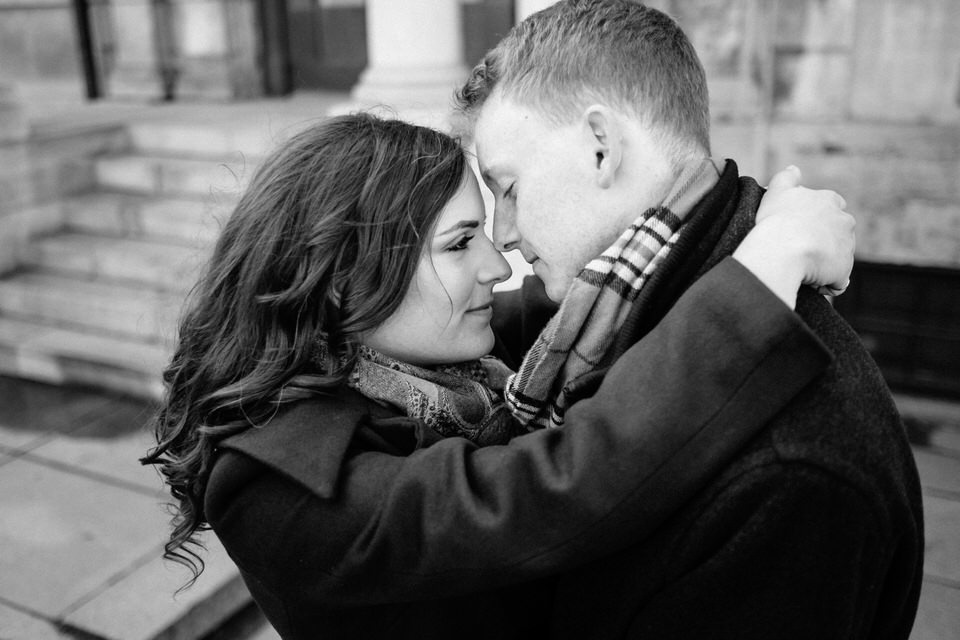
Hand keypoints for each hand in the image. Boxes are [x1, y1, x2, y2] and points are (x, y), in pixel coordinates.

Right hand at [733, 165, 854, 308]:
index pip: (831, 206)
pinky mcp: (844, 270)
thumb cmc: (776, 220)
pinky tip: (808, 284)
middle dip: (823, 242)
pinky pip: (836, 281)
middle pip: (837, 233)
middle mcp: (844, 221)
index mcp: (829, 201)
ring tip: (800, 269)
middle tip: (798, 250)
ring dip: (823, 263)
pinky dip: (825, 284)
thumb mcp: (777, 192)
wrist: (782, 250)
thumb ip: (786, 178)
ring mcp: (846, 246)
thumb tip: (794, 168)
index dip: (816, 218)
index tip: (798, 228)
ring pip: (836, 257)